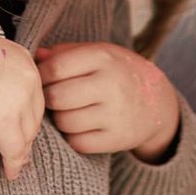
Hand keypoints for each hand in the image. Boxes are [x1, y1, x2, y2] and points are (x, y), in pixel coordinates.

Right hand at [0, 26, 45, 179]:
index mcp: (22, 59)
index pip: (32, 93)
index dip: (27, 114)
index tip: (25, 127)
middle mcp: (28, 79)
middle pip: (33, 114)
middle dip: (28, 134)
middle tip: (22, 150)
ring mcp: (20, 101)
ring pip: (26, 134)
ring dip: (21, 150)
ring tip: (16, 162)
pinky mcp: (6, 122)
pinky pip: (14, 150)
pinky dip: (13, 164)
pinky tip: (10, 172)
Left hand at [36, 42, 179, 161]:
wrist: (158, 101)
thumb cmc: (118, 72)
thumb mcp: (100, 52)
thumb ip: (67, 52)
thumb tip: (37, 56)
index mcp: (104, 57)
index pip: (55, 68)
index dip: (42, 75)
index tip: (44, 79)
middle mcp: (112, 84)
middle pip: (56, 97)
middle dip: (48, 98)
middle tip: (53, 97)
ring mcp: (116, 114)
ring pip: (64, 122)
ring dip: (60, 118)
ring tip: (68, 111)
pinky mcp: (117, 139)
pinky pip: (78, 142)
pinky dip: (73, 136)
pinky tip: (81, 126)